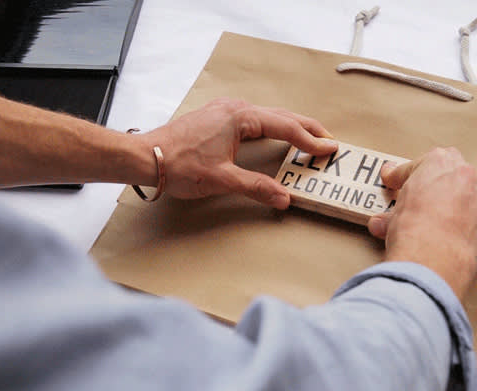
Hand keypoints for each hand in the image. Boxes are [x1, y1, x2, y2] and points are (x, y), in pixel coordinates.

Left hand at [141, 98, 337, 207]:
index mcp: (240, 117)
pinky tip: (276, 134)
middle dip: (307, 128)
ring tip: (309, 137)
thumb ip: (257, 187)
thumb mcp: (222, 180)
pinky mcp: (217, 117)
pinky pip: (254, 118)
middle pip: (281, 116)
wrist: (146, 157)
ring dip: (291, 126)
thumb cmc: (178, 165)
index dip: (311, 140)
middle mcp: (235, 108)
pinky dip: (273, 126)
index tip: (330, 149)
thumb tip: (284, 197)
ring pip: (268, 115)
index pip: (286, 127)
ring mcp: (225, 110)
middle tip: (329, 140)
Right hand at [367, 148, 476, 297]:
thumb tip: (380, 223)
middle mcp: (462, 176)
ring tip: (463, 196)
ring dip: (476, 185)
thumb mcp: (392, 218)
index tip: (395, 181)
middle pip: (456, 163)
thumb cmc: (412, 235)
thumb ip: (390, 215)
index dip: (403, 174)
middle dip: (442, 174)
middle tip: (428, 188)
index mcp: (435, 166)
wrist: (432, 261)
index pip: (417, 163)